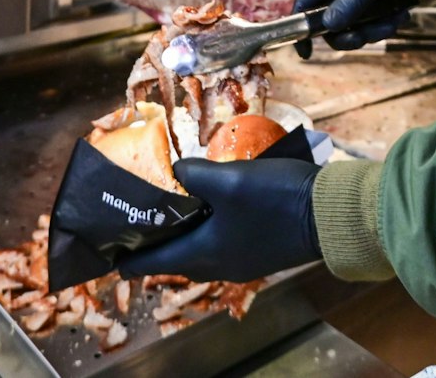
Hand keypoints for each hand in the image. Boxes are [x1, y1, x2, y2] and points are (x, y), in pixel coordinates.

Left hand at [114, 157, 319, 283]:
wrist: (329, 214)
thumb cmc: (275, 200)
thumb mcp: (229, 180)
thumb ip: (194, 174)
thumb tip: (176, 170)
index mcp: (203, 255)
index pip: (150, 262)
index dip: (125, 253)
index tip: (105, 242)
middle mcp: (218, 264)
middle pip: (173, 256)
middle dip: (152, 237)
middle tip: (134, 213)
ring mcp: (241, 259)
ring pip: (198, 248)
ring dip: (181, 230)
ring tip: (167, 203)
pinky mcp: (259, 247)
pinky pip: (220, 240)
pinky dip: (205, 226)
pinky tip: (209, 201)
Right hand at [292, 0, 435, 56]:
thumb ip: (352, 1)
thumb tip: (328, 25)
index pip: (304, 2)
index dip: (300, 27)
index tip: (307, 54)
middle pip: (330, 22)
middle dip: (351, 33)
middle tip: (369, 36)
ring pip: (352, 26)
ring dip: (374, 29)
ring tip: (397, 19)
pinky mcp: (370, 1)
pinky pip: (369, 23)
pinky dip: (384, 23)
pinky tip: (401, 14)